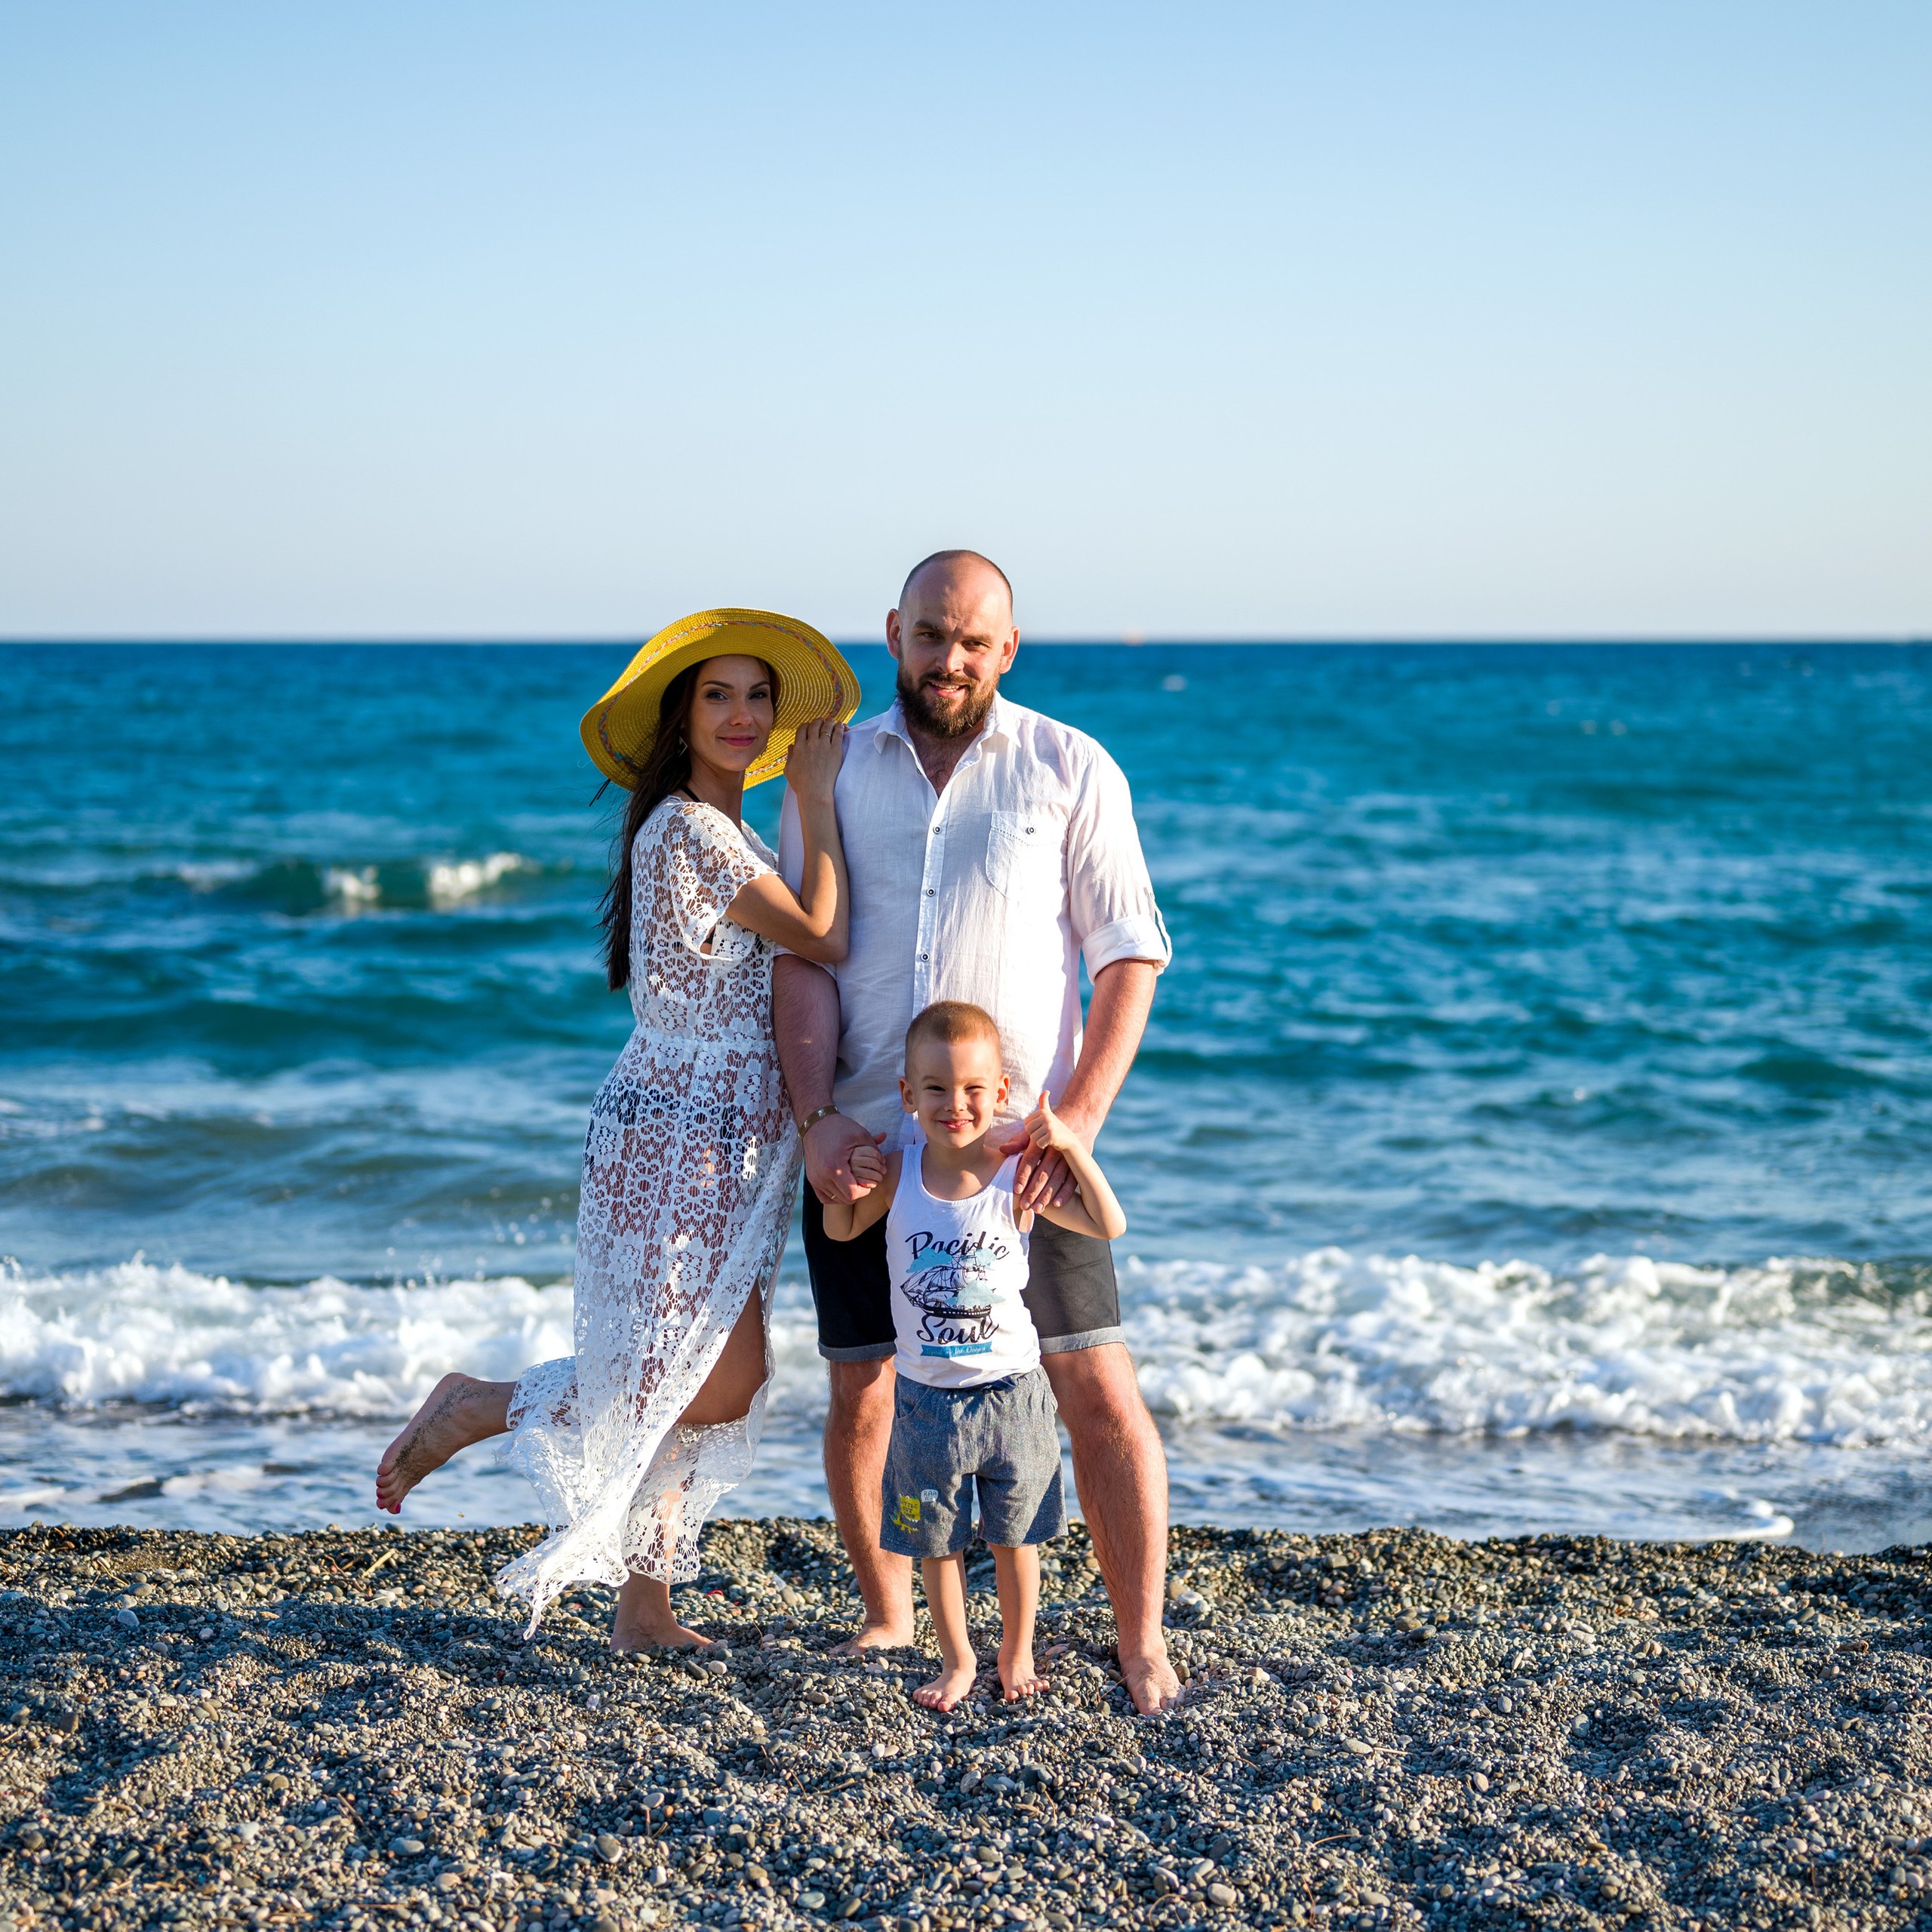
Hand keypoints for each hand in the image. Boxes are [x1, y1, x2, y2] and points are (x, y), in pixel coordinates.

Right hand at [784, 715, 846, 804]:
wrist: (815, 792)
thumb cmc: (801, 784)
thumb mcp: (788, 770)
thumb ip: (789, 756)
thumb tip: (791, 746)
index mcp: (798, 747)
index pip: (802, 729)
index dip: (806, 725)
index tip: (809, 726)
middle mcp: (810, 743)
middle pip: (814, 725)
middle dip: (817, 721)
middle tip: (821, 720)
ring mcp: (824, 746)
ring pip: (826, 727)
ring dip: (828, 722)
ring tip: (831, 720)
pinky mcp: (835, 750)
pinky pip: (838, 734)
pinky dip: (839, 727)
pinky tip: (841, 725)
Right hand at [804, 1111, 884, 1205]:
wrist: (815, 1123)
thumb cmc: (838, 1127)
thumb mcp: (860, 1135)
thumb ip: (875, 1150)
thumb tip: (884, 1165)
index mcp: (835, 1168)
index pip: (853, 1194)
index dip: (864, 1191)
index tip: (868, 1182)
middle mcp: (822, 1177)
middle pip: (845, 1199)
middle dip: (857, 1193)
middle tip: (863, 1182)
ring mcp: (815, 1180)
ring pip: (835, 1200)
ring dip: (846, 1194)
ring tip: (854, 1182)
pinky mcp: (811, 1179)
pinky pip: (825, 1197)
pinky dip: (835, 1195)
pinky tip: (843, 1186)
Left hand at [998, 1094, 1094, 1213]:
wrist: (1077, 1120)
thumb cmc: (1046, 1130)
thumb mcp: (1033, 1132)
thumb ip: (1018, 1142)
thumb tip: (1003, 1149)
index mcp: (1043, 1138)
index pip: (1031, 1158)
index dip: (1023, 1174)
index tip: (1016, 1190)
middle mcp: (1057, 1147)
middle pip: (1044, 1171)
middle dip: (1033, 1190)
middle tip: (1025, 1206)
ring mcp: (1070, 1156)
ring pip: (1058, 1178)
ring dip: (1047, 1195)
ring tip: (1038, 1209)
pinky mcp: (1080, 1163)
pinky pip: (1073, 1180)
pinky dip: (1065, 1193)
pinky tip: (1057, 1205)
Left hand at [1021, 1090, 1075, 1154]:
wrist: (1070, 1141)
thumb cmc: (1056, 1128)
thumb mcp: (1049, 1114)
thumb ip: (1044, 1103)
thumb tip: (1046, 1091)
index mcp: (1042, 1112)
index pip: (1026, 1124)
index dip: (1033, 1129)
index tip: (1043, 1129)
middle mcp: (1045, 1117)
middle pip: (1028, 1130)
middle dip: (1035, 1135)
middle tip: (1045, 1135)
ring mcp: (1049, 1125)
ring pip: (1033, 1138)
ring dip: (1039, 1141)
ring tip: (1048, 1138)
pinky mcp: (1051, 1135)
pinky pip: (1039, 1144)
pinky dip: (1043, 1146)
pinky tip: (1051, 1143)